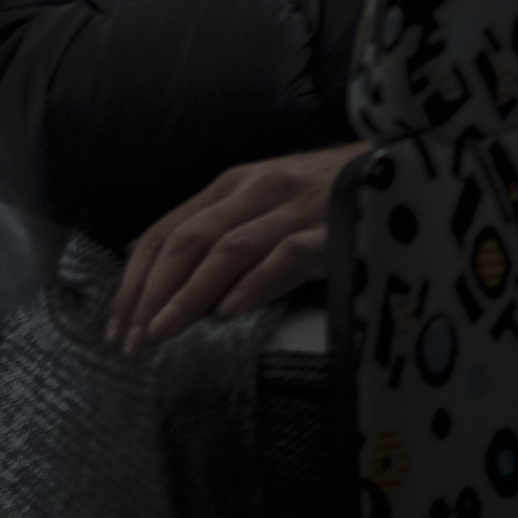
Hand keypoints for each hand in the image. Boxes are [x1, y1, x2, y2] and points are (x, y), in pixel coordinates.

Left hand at [105, 144, 354, 356]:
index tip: (117, 327)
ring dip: (188, 295)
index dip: (136, 280)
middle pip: (187, 240)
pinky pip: (284, 257)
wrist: (400, 174)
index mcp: (233, 185)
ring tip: (163, 334)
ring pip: (227, 249)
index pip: (167, 231)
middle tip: (132, 343)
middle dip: (151, 294)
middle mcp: (256, 190)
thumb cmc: (325, 200)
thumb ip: (215, 232)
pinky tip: (229, 315)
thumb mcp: (262, 207)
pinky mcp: (331, 230)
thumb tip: (151, 264)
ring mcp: (294, 208)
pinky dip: (252, 285)